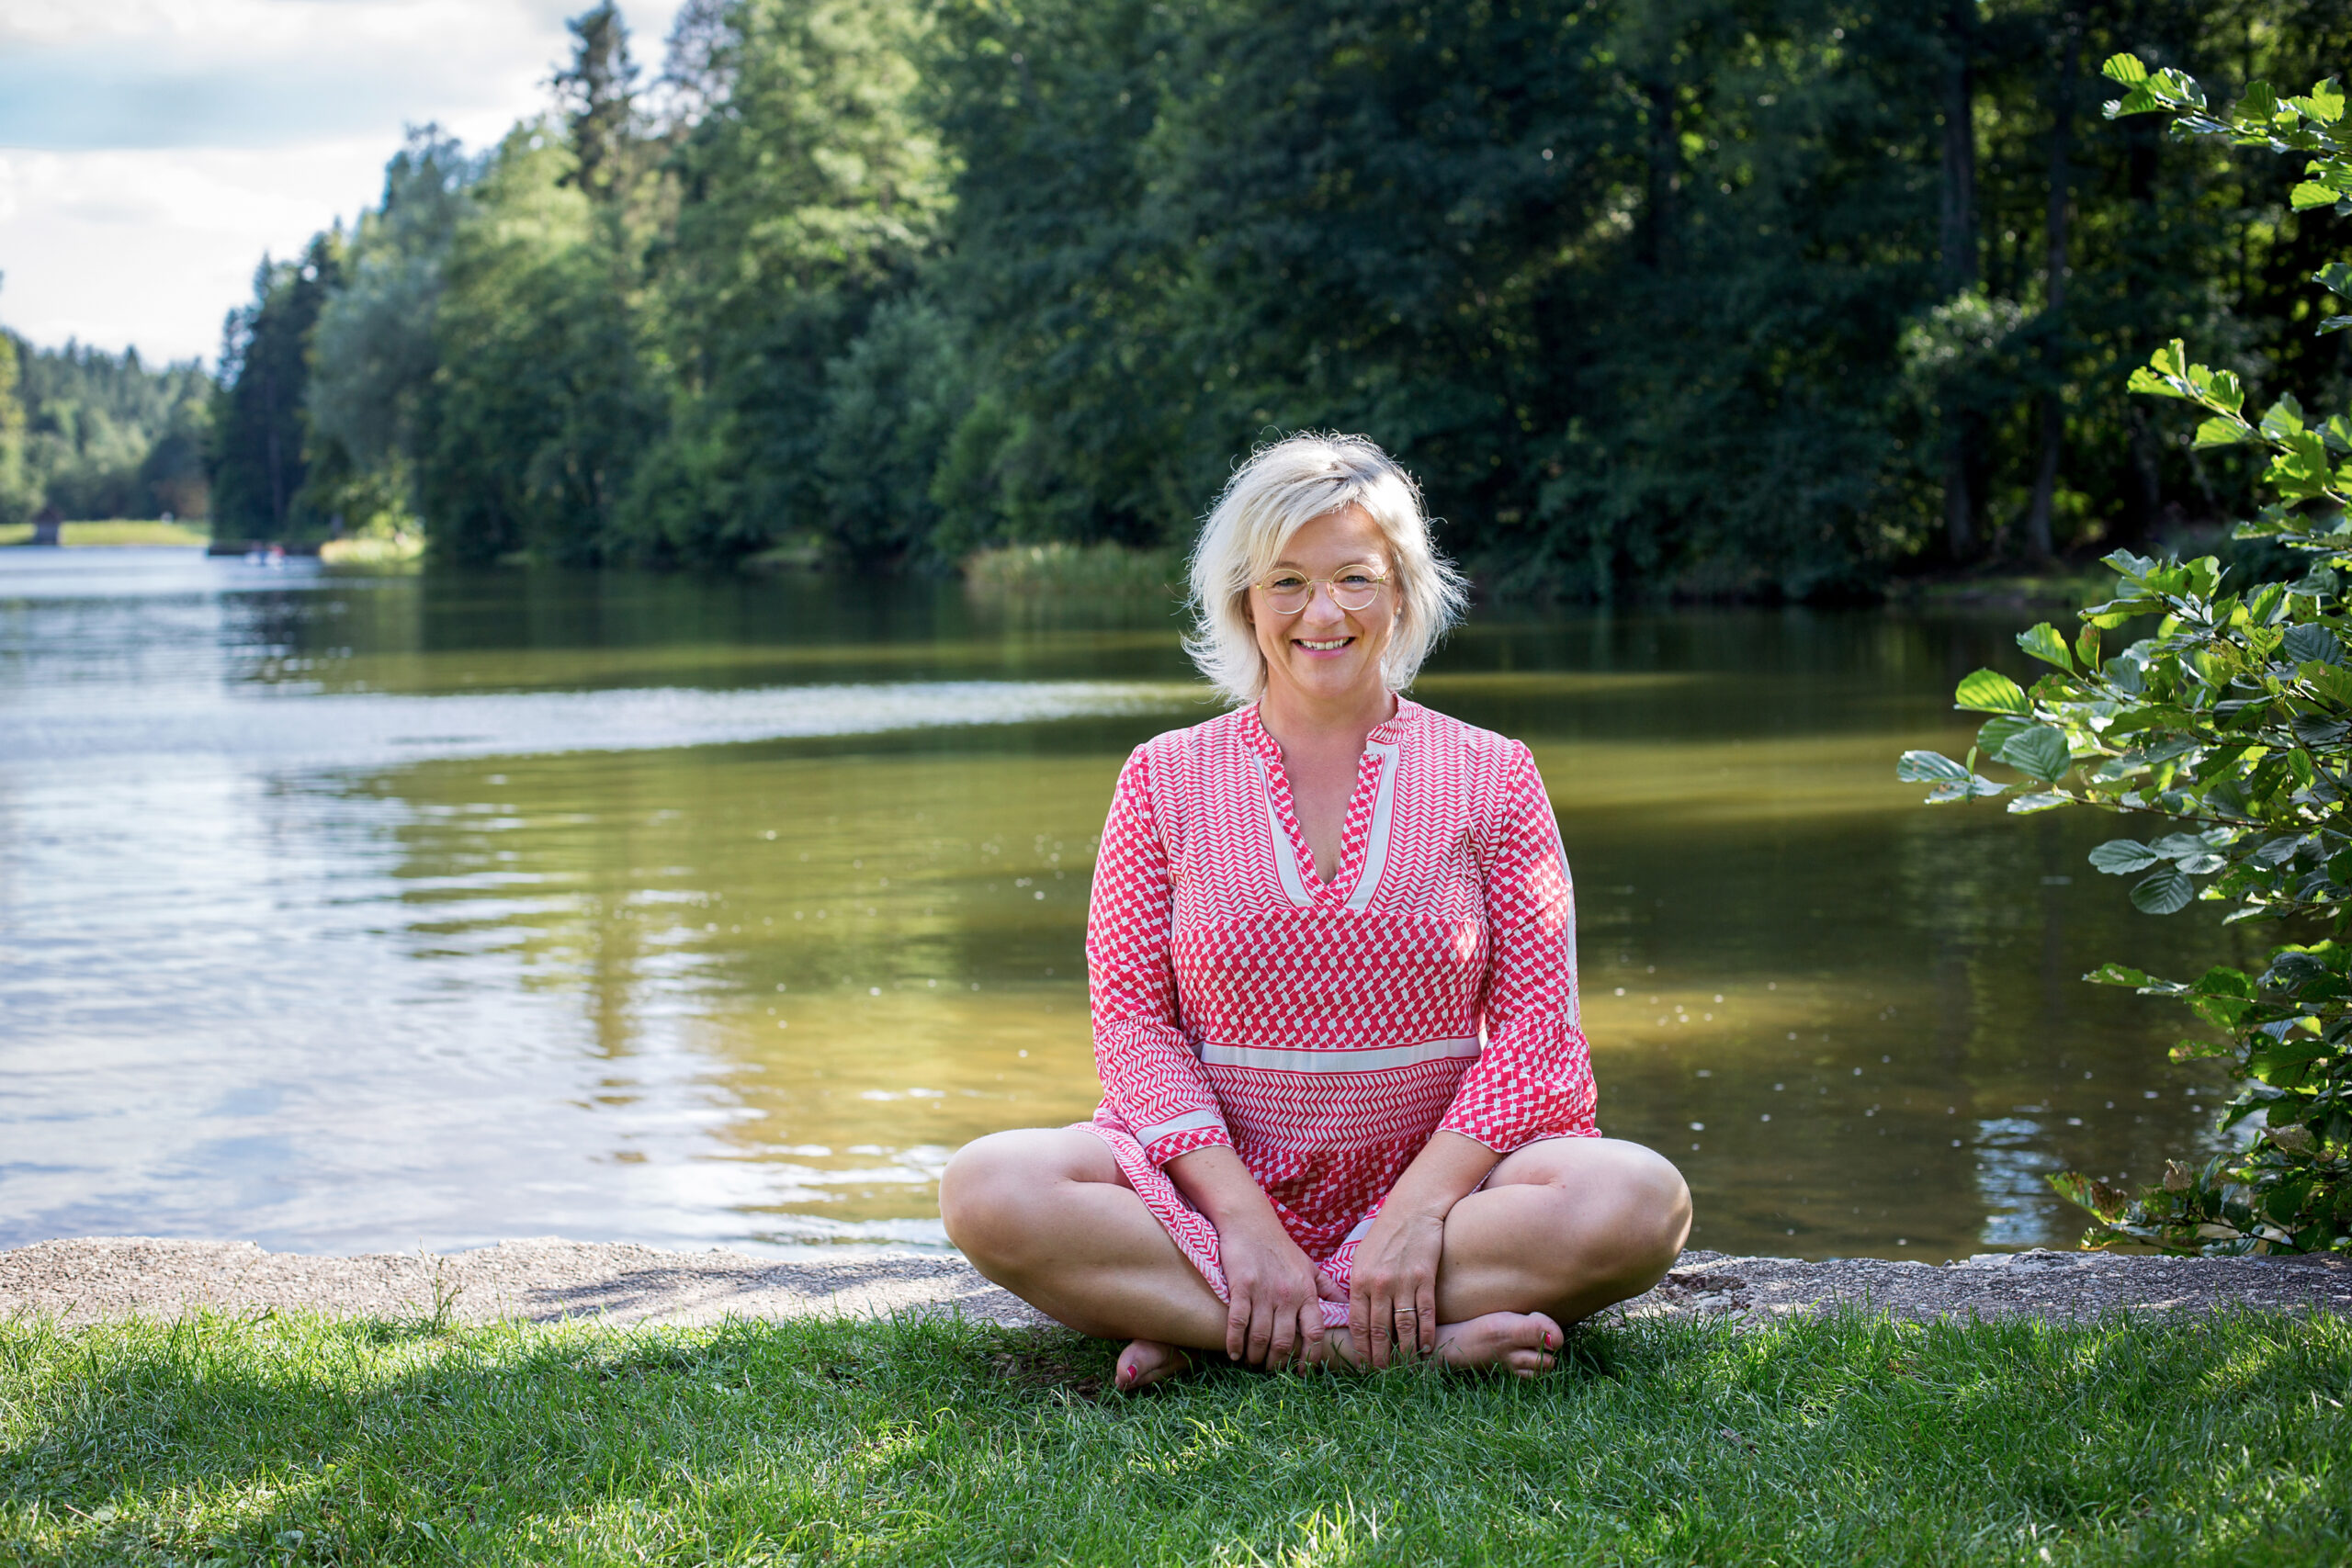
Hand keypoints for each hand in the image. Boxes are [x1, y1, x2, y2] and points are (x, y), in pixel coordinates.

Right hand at [1217, 1214, 1341, 1368]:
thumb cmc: (1281, 1246)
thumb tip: (1347, 1307)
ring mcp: (1264, 1291)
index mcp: (1307, 1292)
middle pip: (1284, 1341)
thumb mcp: (1309, 1266)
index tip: (1301, 1372)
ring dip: (1255, 1355)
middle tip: (1270, 1369)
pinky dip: (1235, 1343)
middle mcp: (1288, 1294)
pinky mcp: (1242, 1286)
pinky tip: (1233, 1353)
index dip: (1309, 1357)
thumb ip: (1327, 1289)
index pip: (1314, 1333)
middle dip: (1276, 1362)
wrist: (1251, 1222)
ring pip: (1261, 1336)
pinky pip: (1238, 1323)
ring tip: (1252, 1362)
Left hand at [1348, 1204, 1444, 1368]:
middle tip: (1384, 1374)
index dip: (1362, 1348)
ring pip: (1402, 1328)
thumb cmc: (1385, 1235)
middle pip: (1378, 1331)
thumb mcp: (1362, 1258)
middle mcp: (1377, 1284)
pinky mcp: (1423, 1278)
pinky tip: (1427, 1349)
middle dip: (1381, 1357)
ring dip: (1405, 1352)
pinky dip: (1426, 1335)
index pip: (1357, 1324)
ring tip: (1406, 1367)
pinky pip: (1424, 1315)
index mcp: (1358, 1281)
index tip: (1365, 1364)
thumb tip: (1354, 1316)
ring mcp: (1401, 1282)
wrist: (1412, 1211)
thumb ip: (1357, 1287)